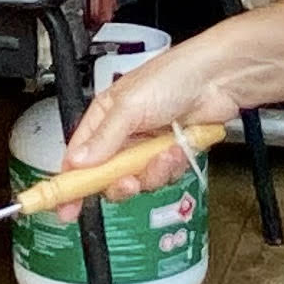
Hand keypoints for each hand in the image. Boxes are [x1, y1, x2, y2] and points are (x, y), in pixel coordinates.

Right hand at [59, 26, 261, 196]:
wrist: (218, 78)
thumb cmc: (174, 75)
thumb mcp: (129, 106)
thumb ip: (103, 138)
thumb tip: (78, 162)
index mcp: (104, 116)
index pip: (78, 156)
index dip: (71, 183)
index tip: (65, 208)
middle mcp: (123, 133)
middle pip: (108, 175)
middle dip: (120, 183)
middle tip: (129, 181)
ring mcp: (147, 145)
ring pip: (138, 179)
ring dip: (152, 171)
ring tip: (164, 153)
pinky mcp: (170, 154)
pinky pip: (163, 176)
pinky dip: (171, 167)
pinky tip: (178, 149)